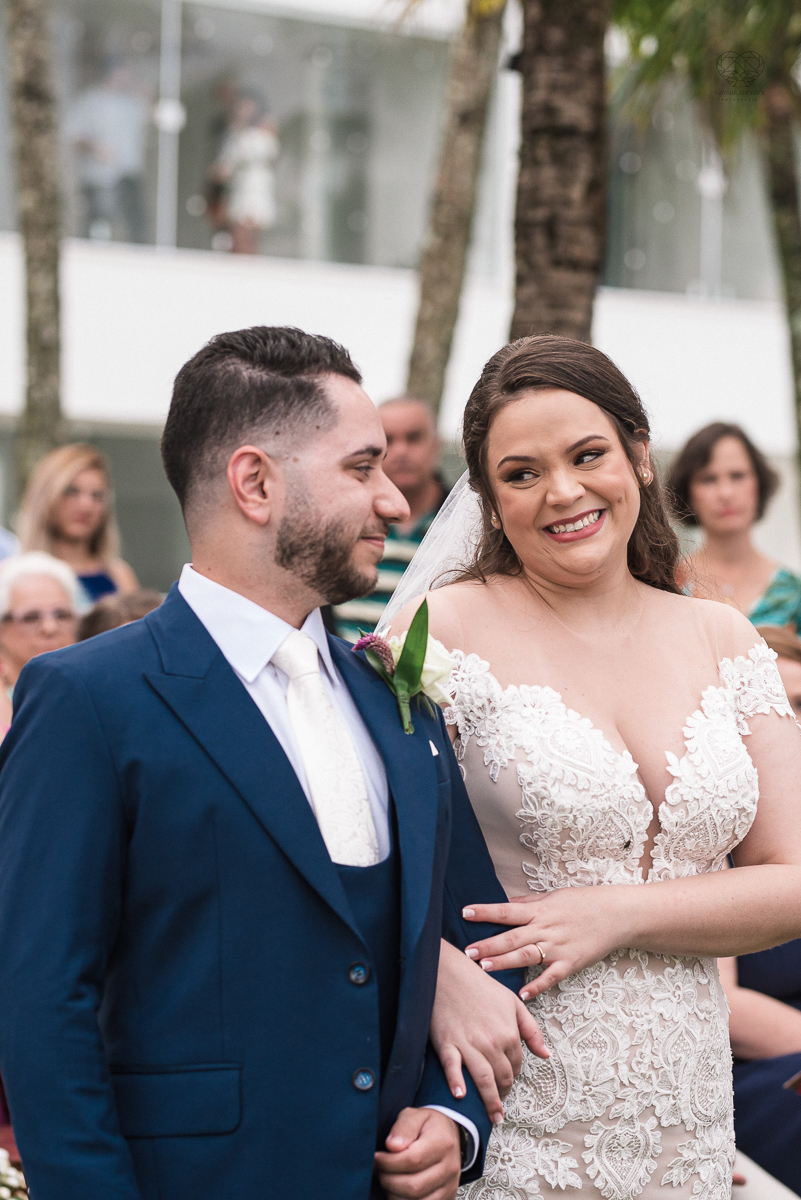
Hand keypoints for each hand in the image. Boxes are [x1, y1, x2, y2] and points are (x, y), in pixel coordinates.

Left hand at [375, 1108, 460, 1199]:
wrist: (449, 1135)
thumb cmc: (428, 1125)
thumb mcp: (415, 1115)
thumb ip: (404, 1127)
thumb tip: (392, 1146)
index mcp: (443, 1143)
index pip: (412, 1160)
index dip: (389, 1163)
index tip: (376, 1158)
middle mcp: (450, 1167)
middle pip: (414, 1186)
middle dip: (388, 1180)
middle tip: (378, 1170)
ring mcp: (450, 1186)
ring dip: (394, 1194)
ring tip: (387, 1179)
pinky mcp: (447, 1198)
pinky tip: (396, 1190)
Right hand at [432, 939, 548, 1122]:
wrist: (448, 973)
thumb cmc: (480, 986)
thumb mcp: (512, 1003)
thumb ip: (531, 1030)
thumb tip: (545, 1055)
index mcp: (508, 1032)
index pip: (516, 1064)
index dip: (513, 1073)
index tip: (508, 1079)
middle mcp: (491, 1042)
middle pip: (502, 1077)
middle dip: (504, 1092)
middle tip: (501, 1103)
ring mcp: (468, 1044)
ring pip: (484, 1080)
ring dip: (490, 1102)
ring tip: (494, 1116)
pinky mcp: (447, 1044)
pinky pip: (453, 1069)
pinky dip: (457, 1084)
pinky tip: (461, 1096)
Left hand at [462, 887, 629, 999]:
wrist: (616, 914)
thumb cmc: (584, 902)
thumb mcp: (554, 896)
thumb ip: (528, 902)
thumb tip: (506, 902)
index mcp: (540, 910)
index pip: (507, 910)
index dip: (486, 912)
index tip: (465, 912)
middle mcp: (546, 928)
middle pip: (512, 937)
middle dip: (488, 944)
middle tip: (467, 951)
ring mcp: (558, 947)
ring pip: (526, 956)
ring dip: (504, 962)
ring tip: (484, 968)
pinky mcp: (570, 963)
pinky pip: (550, 977)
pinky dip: (537, 986)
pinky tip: (522, 995)